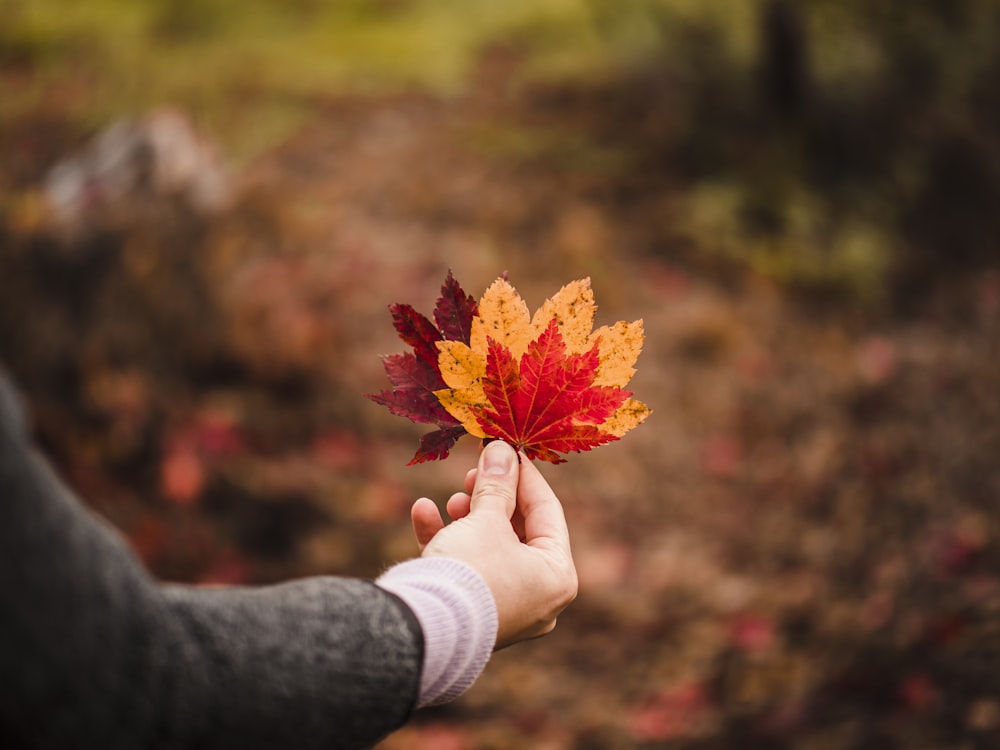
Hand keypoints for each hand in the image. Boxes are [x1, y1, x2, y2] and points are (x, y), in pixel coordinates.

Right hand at [410, 440, 577, 648]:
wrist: (422, 630)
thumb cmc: (469, 571)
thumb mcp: (485, 519)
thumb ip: (496, 483)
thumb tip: (501, 449)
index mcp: (557, 576)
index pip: (548, 512)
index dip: (525, 476)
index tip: (507, 449)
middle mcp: (538, 598)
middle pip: (518, 531)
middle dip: (492, 497)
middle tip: (473, 473)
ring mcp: (505, 610)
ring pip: (490, 549)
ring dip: (468, 517)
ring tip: (452, 500)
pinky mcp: (471, 615)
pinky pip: (466, 570)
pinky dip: (448, 540)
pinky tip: (423, 511)